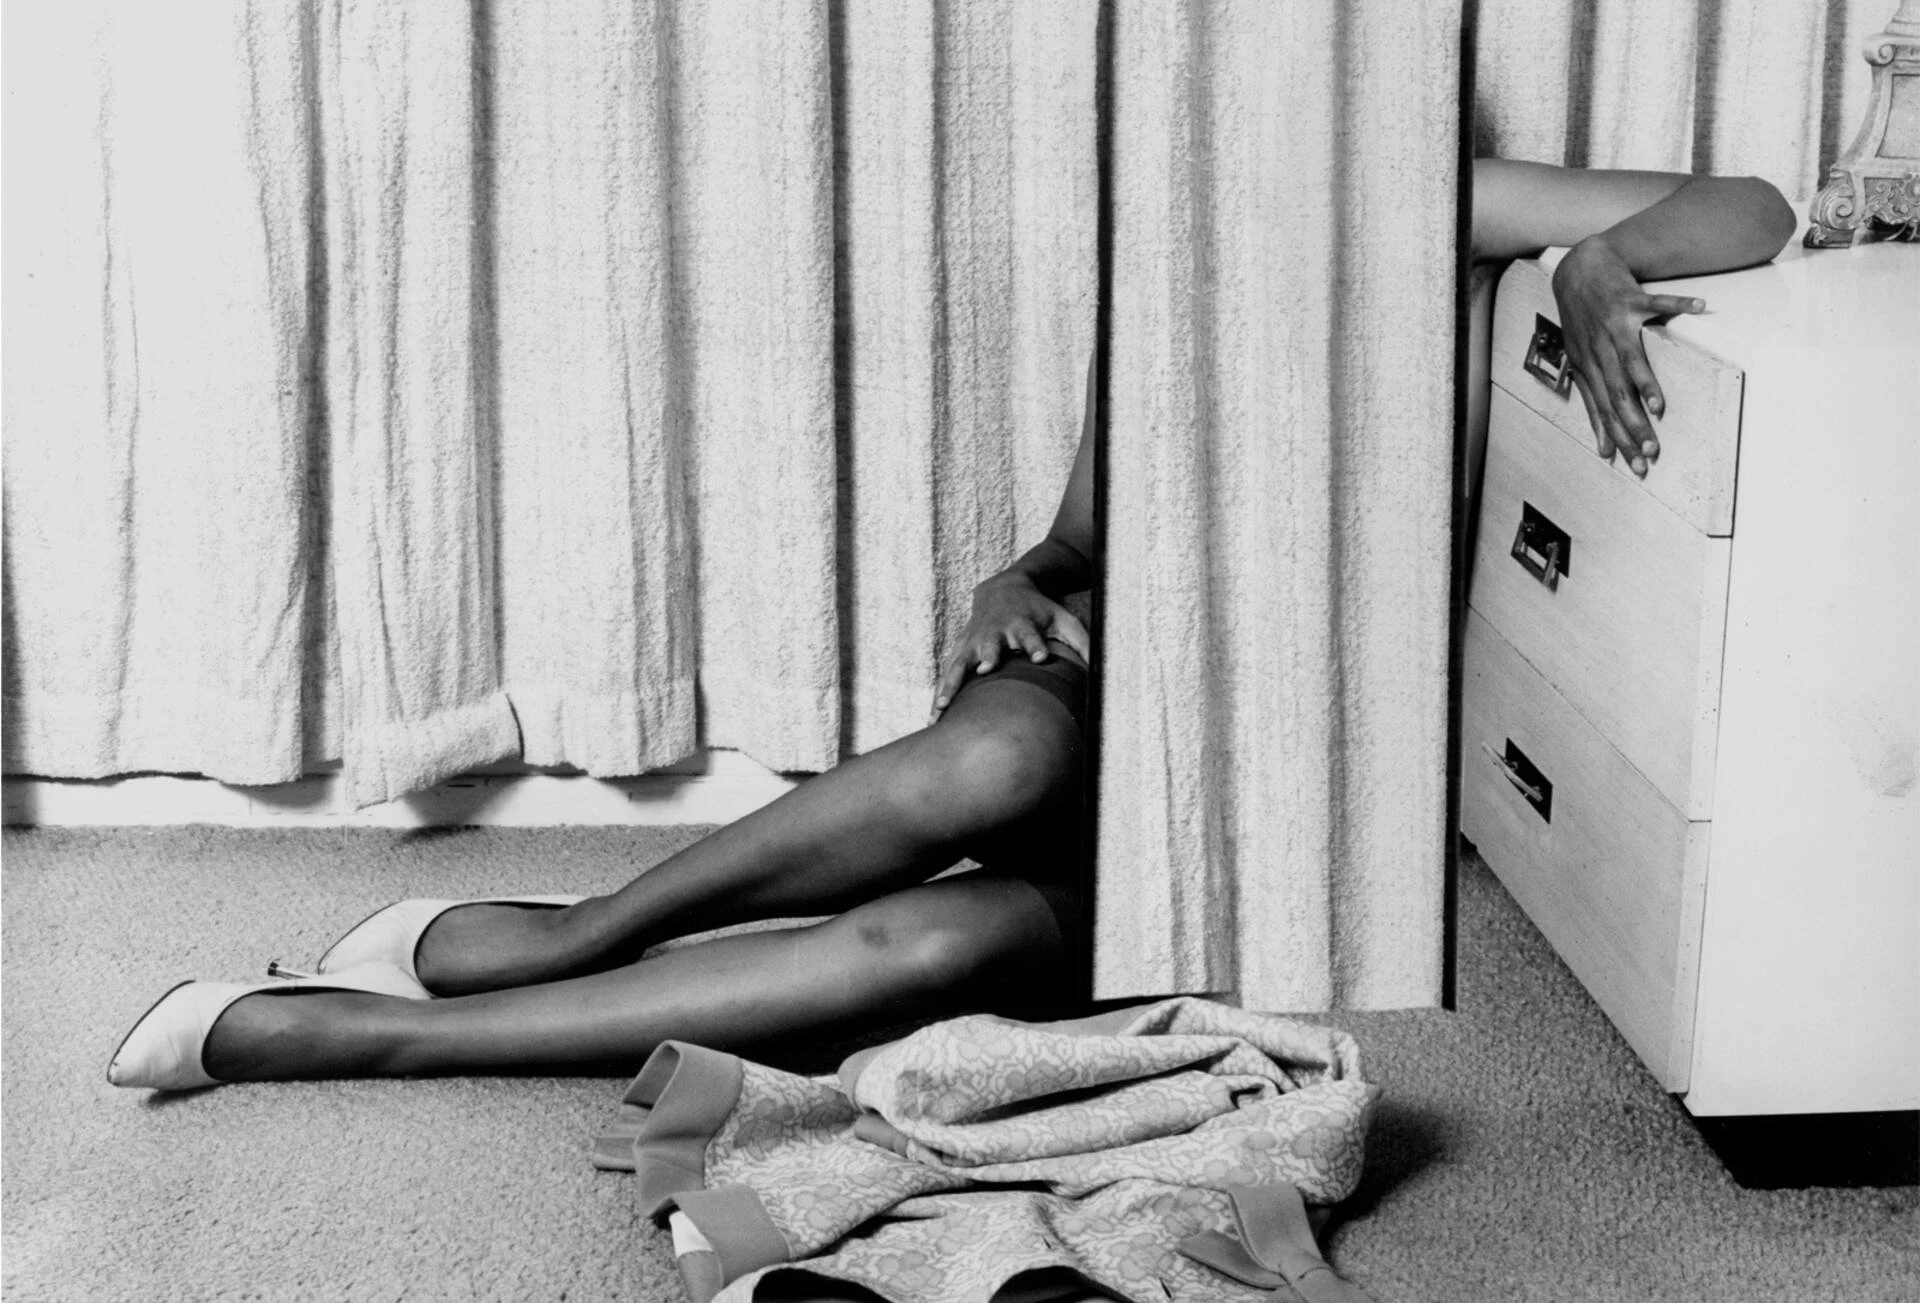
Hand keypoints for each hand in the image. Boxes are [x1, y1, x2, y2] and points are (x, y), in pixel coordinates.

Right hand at [929, 573, 1090, 722]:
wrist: (1002, 589)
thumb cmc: (1039, 611)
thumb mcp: (1063, 619)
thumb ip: (1082, 642)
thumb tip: (1102, 670)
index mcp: (1022, 625)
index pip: (1031, 635)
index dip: (1036, 645)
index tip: (1041, 657)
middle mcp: (995, 633)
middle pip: (991, 646)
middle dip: (989, 656)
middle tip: (986, 668)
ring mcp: (974, 643)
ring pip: (960, 664)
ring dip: (952, 683)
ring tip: (944, 705)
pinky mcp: (960, 651)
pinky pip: (947, 675)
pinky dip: (940, 694)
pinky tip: (934, 718)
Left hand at [1551, 236, 1704, 477]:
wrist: (1579, 270)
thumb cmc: (1582, 322)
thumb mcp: (1580, 362)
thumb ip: (1593, 402)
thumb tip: (1603, 447)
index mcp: (1590, 367)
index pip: (1605, 412)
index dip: (1619, 439)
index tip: (1636, 465)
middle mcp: (1600, 350)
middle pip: (1615, 395)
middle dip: (1632, 425)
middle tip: (1650, 451)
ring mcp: (1614, 325)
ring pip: (1629, 359)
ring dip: (1644, 382)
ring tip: (1658, 406)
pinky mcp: (1630, 299)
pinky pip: (1657, 302)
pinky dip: (1678, 304)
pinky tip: (1701, 308)